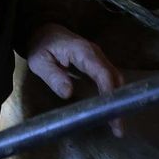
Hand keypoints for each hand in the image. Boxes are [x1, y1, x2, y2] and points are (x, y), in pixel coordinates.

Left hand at [26, 22, 125, 137]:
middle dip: (117, 102)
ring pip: (115, 79)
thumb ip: (53, 76)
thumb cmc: (41, 46)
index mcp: (83, 52)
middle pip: (115, 77)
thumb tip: (68, 93)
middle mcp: (96, 54)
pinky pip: (110, 79)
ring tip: (117, 125)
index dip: (109, 93)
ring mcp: (99, 58)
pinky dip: (112, 95)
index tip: (113, 113)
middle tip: (118, 127)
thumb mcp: (39, 61)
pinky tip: (110, 112)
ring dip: (117, 101)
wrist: (44, 31)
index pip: (102, 72)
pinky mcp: (97, 64)